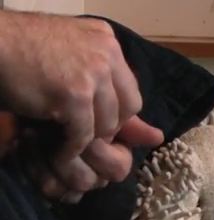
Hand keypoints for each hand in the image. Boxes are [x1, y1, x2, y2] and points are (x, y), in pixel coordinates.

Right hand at [0, 11, 162, 201]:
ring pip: (107, 125)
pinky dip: (70, 148)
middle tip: (79, 131)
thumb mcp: (71, 61)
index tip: (92, 119)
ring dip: (86, 138)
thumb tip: (157, 138)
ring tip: (64, 138)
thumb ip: (111, 90)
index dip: (114, 112)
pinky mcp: (74, 94)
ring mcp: (91, 73)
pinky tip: (57, 149)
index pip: (130, 91)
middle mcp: (105, 53)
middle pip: (126, 110)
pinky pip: (83, 135)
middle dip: (106, 127)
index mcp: (106, 41)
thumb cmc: (21, 52)